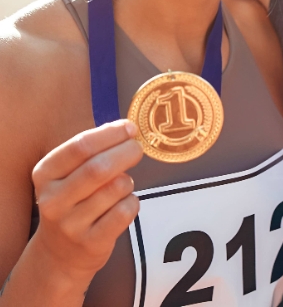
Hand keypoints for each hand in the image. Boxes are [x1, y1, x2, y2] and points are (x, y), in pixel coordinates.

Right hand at [28, 120, 142, 283]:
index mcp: (45, 175)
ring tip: (122, 186)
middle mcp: (53, 200)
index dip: (111, 134)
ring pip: (116, 188)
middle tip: (137, 149)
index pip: (80, 146)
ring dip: (128, 181)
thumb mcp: (69, 175)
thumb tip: (127, 128)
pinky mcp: (91, 242)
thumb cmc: (73, 202)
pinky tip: (123, 204)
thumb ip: (93, 152)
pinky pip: (125, 211)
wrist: (60, 253)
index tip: (130, 128)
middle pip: (99, 167)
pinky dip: (132, 202)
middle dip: (126, 152)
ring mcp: (70, 224)